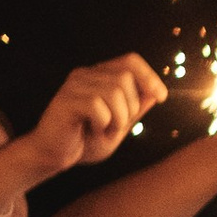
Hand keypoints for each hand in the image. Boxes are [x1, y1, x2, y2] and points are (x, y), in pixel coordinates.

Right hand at [23, 55, 166, 175]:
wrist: (55, 156)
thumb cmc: (86, 141)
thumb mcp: (119, 126)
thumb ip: (135, 110)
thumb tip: (155, 93)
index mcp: (99, 76)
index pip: (130, 61)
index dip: (149, 77)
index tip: (161, 97)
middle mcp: (85, 75)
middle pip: (125, 78)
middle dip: (130, 108)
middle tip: (116, 126)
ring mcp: (74, 85)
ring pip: (114, 92)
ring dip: (117, 119)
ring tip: (103, 130)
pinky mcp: (65, 99)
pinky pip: (97, 107)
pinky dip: (102, 124)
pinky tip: (90, 131)